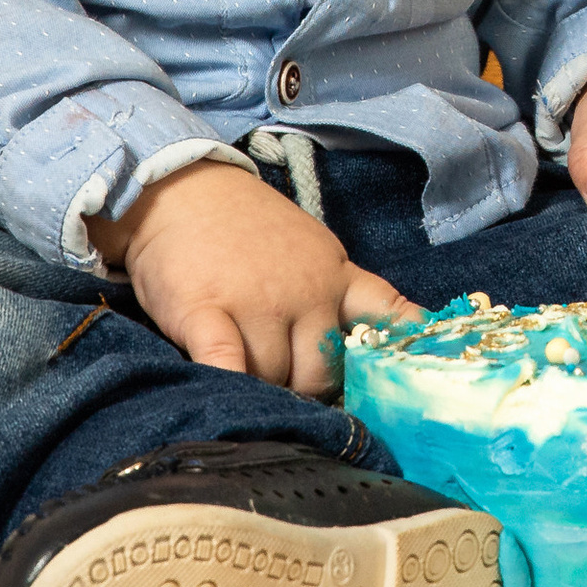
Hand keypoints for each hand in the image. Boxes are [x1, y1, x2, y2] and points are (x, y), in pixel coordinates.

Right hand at [87, 157, 419, 395]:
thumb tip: (352, 355)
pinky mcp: (206, 311)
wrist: (183, 188)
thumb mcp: (310, 250)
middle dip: (304, 390)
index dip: (396, 353)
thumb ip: (334, 296)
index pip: (386, 316)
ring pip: (273, 377)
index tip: (403, 386)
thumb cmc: (245, 227)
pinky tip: (229, 398)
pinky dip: (229, 386)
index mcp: (336, 275)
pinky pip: (227, 365)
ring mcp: (258, 302)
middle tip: (282, 391)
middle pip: (321, 371)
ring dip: (258, 390)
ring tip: (242, 378)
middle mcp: (306, 292)